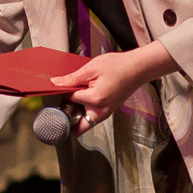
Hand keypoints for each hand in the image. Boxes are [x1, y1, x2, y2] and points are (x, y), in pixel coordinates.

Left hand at [47, 42, 175, 133]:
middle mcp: (100, 112)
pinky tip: (84, 97)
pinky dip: (85, 112)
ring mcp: (105, 114)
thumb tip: (55, 83)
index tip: (60, 86)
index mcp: (95, 100)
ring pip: (85, 124)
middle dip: (68, 118)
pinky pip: (92, 118)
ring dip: (77, 115)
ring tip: (75, 98)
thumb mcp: (91, 68)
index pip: (70, 101)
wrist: (137, 68)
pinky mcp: (108, 112)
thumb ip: (72, 78)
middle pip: (77, 127)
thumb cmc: (117, 66)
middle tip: (64, 103)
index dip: (62, 93)